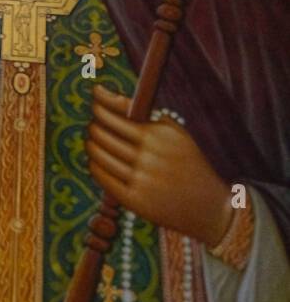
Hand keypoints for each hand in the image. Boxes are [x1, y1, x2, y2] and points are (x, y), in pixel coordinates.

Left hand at [86, 85, 232, 245]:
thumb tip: (100, 93)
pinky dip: (94, 165)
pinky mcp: (134, 200)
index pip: (116, 115)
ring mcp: (142, 179)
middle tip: (95, 125)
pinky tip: (97, 161)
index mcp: (160, 136)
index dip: (99, 106)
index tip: (95, 100)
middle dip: (94, 126)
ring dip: (91, 145)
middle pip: (102, 134)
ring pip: (98, 154)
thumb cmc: (187, 162)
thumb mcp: (175, 133)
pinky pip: (101, 176)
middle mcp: (150, 157)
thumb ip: (141, 112)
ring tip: (93, 142)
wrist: (210, 208)